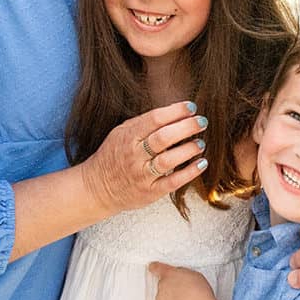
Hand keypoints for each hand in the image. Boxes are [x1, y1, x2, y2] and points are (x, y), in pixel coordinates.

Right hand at [80, 101, 207, 216]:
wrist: (97, 187)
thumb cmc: (114, 156)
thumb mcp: (121, 133)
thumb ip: (144, 123)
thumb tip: (175, 112)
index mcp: (128, 136)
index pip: (154, 119)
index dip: (176, 111)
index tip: (191, 107)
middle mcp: (134, 155)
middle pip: (163, 138)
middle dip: (186, 127)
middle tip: (202, 122)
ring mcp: (142, 174)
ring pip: (168, 160)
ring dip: (188, 150)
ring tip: (200, 143)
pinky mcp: (150, 192)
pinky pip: (172, 182)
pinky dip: (189, 172)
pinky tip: (201, 163)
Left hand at [148, 262, 216, 299]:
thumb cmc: (199, 294)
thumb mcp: (194, 275)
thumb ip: (182, 274)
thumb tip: (180, 276)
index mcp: (169, 273)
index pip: (156, 267)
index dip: (155, 267)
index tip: (152, 267)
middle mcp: (162, 285)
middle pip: (163, 283)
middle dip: (171, 286)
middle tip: (184, 292)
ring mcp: (160, 298)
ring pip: (163, 296)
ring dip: (170, 298)